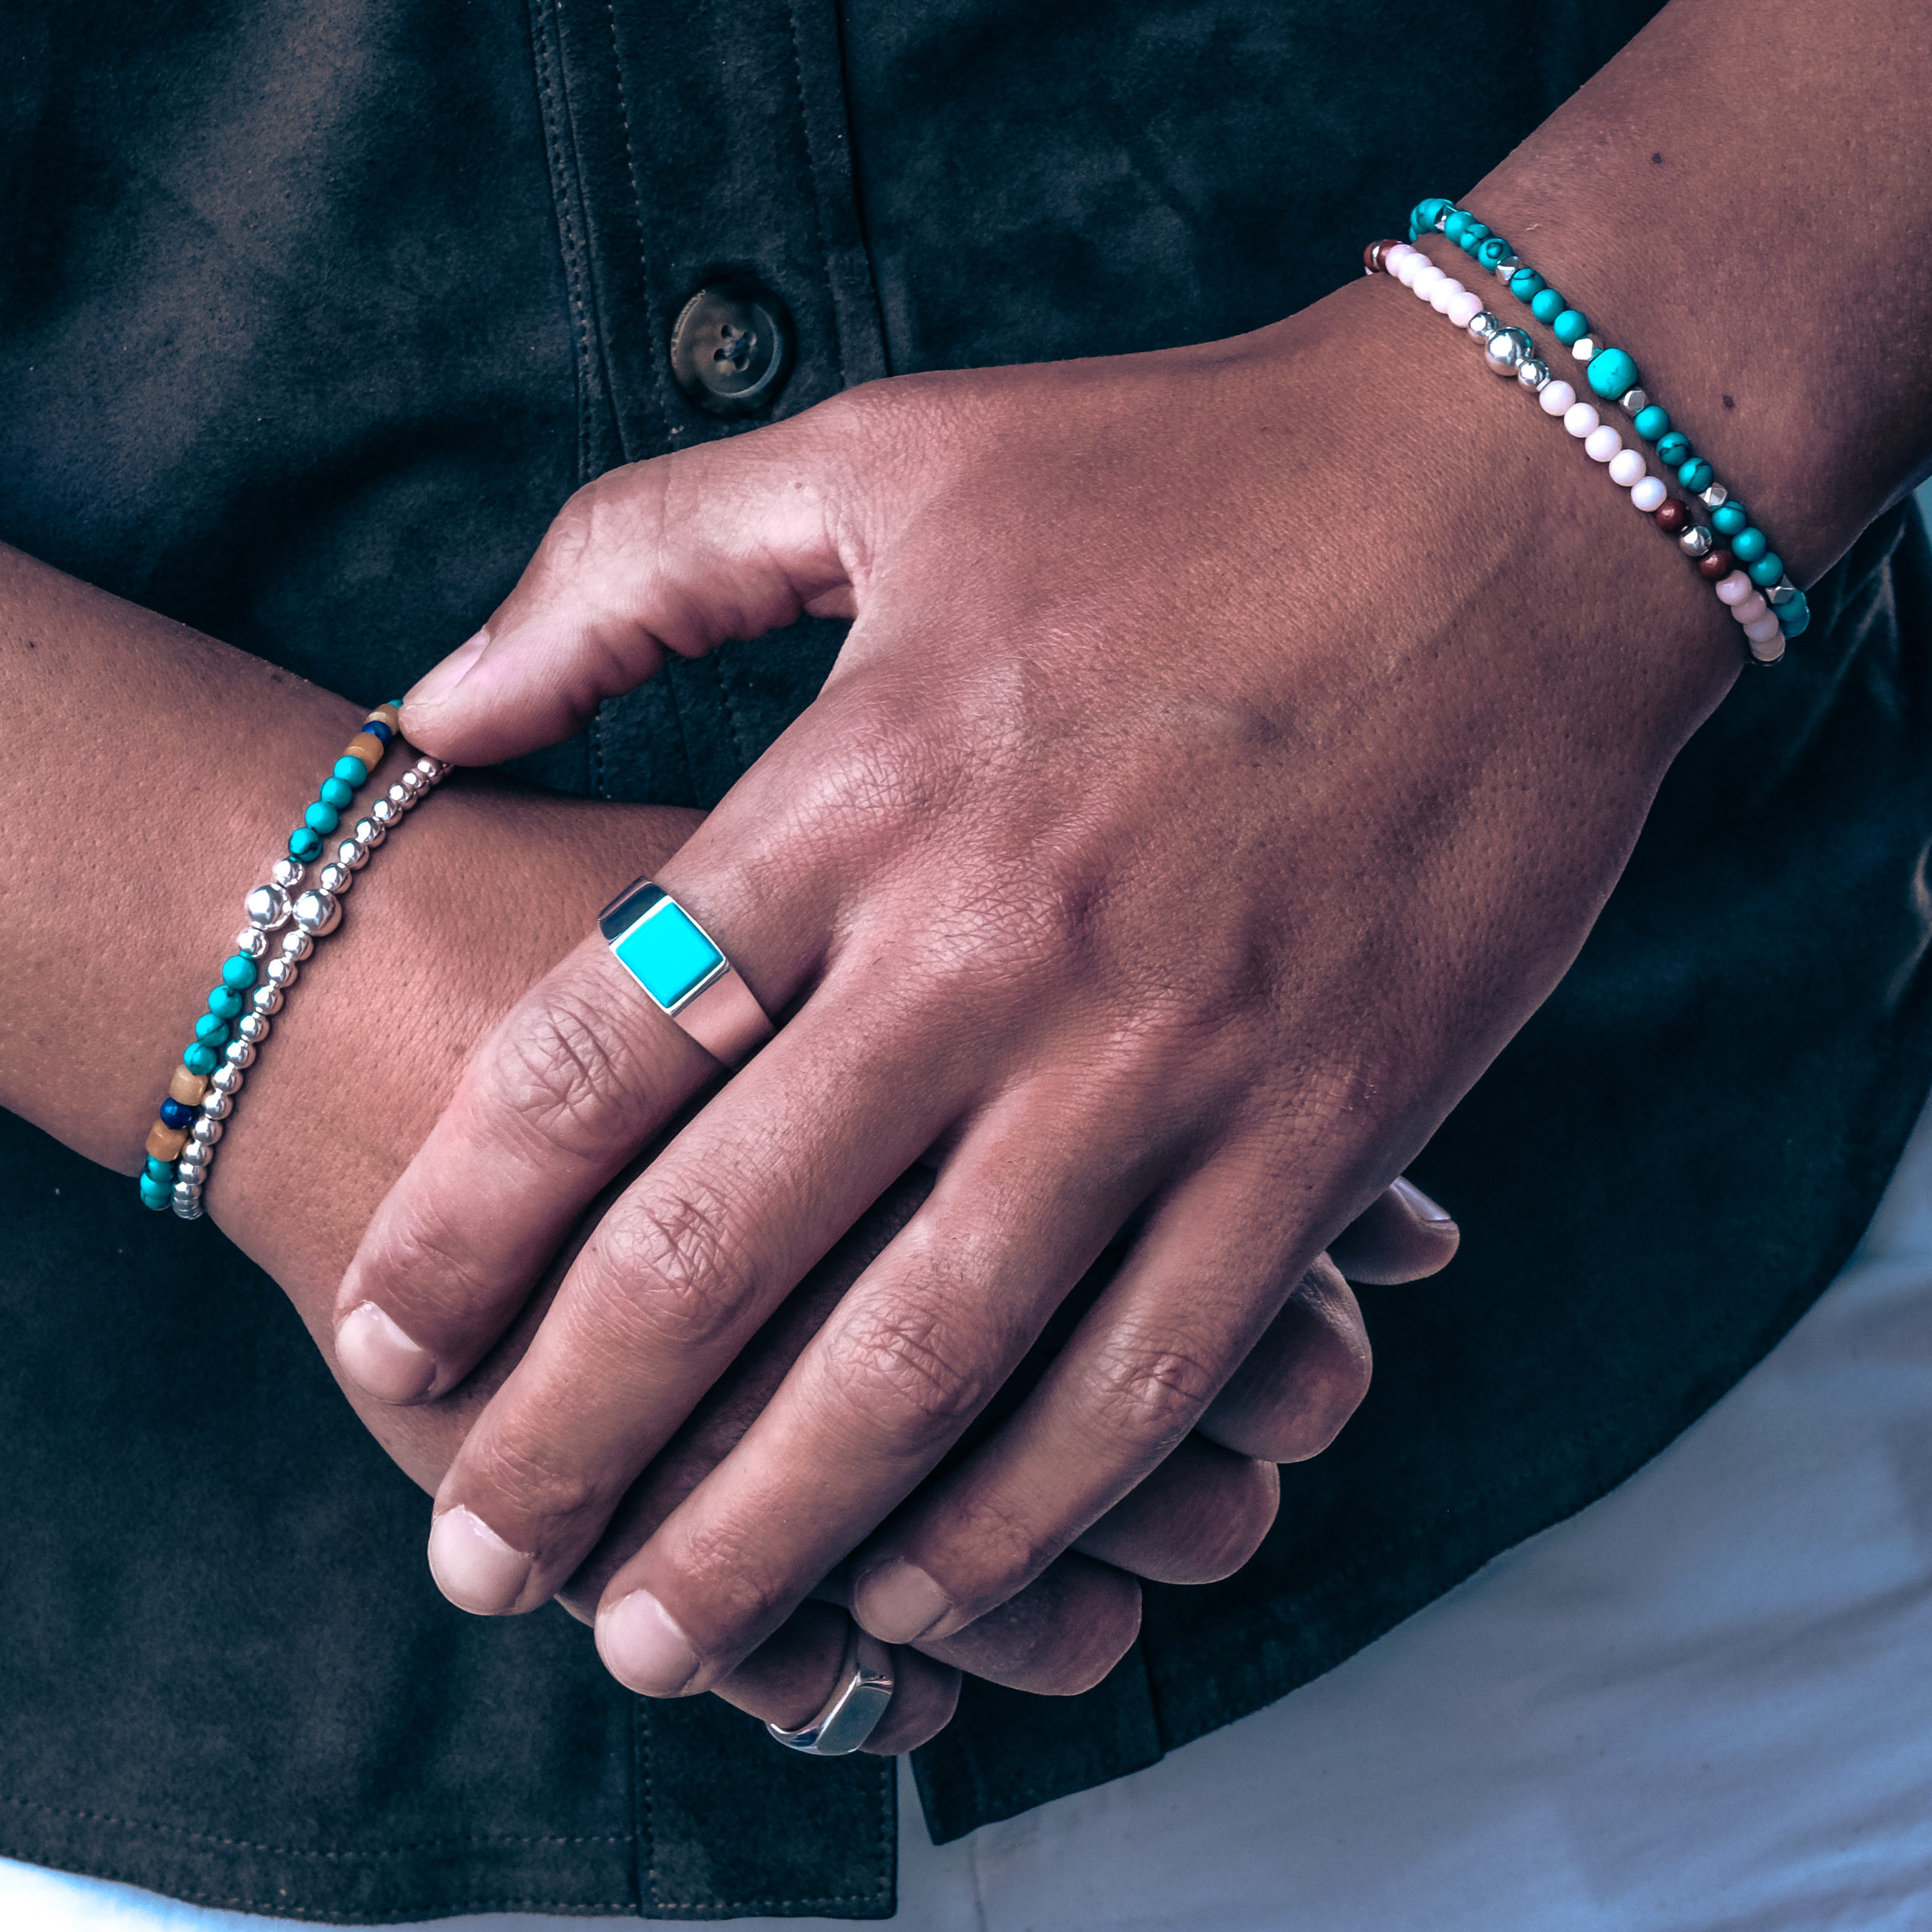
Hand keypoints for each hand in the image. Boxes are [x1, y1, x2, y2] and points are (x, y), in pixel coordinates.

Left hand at [0, 537, 1446, 1755]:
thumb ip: (631, 572)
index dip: (463, 1223)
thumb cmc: (1187, 469)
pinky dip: (1020, 1510)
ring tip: (655, 1634)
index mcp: (864, 788)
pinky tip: (924, 1582)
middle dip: (568, 1436)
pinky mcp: (1321, 1137)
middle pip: (721, 1255)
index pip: (596, 1054)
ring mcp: (1164, 1064)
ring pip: (920, 1366)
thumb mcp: (881, 462)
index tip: (387, 1334)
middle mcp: (991, 951)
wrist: (1516, 508)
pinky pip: (1141, 1377)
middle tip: (474, 1551)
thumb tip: (434, 707)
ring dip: (768, 1527)